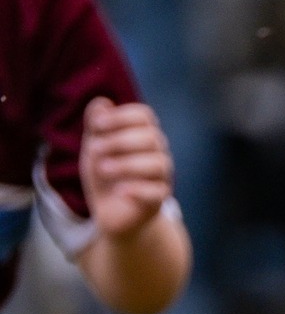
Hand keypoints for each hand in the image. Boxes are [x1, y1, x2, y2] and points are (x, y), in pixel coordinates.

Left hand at [80, 99, 175, 239]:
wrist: (110, 210)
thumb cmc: (105, 174)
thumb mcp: (94, 146)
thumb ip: (96, 125)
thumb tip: (102, 102)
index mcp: (143, 135)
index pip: (143, 115)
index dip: (120, 116)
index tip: (97, 125)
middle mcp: (157, 153)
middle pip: (151, 137)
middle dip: (119, 140)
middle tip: (94, 150)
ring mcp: (162, 176)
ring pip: (157, 163)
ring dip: (126, 164)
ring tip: (102, 169)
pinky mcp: (159, 199)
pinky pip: (156, 191)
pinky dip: (137, 189)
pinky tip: (119, 191)